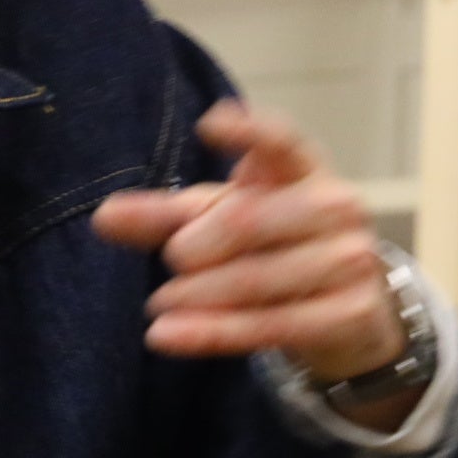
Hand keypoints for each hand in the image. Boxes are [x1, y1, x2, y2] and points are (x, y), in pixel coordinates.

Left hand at [92, 102, 409, 387]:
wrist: (350, 315)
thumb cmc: (276, 248)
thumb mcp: (220, 223)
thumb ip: (166, 217)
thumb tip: (104, 217)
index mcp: (305, 167)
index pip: (282, 141)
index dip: (249, 131)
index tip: (210, 122)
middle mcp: (337, 205)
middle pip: (251, 217)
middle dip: (199, 242)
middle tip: (171, 259)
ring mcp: (351, 259)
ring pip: (259, 278)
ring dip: (198, 295)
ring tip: (159, 305)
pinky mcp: (353, 313)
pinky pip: (272, 324)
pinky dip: (212, 332)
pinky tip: (167, 335)